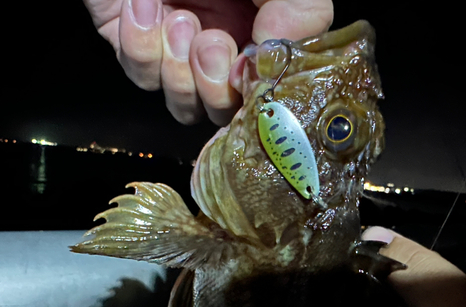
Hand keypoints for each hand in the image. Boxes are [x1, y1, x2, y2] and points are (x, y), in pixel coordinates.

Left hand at [83, 0, 332, 124]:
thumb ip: (300, 8)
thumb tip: (275, 55)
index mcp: (262, 32)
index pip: (268, 89)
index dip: (259, 95)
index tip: (247, 72)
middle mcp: (225, 48)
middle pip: (225, 110)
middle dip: (215, 89)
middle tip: (211, 43)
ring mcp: (179, 51)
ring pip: (185, 105)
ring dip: (180, 73)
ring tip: (178, 19)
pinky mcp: (137, 43)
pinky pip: (140, 73)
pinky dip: (141, 45)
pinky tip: (144, 4)